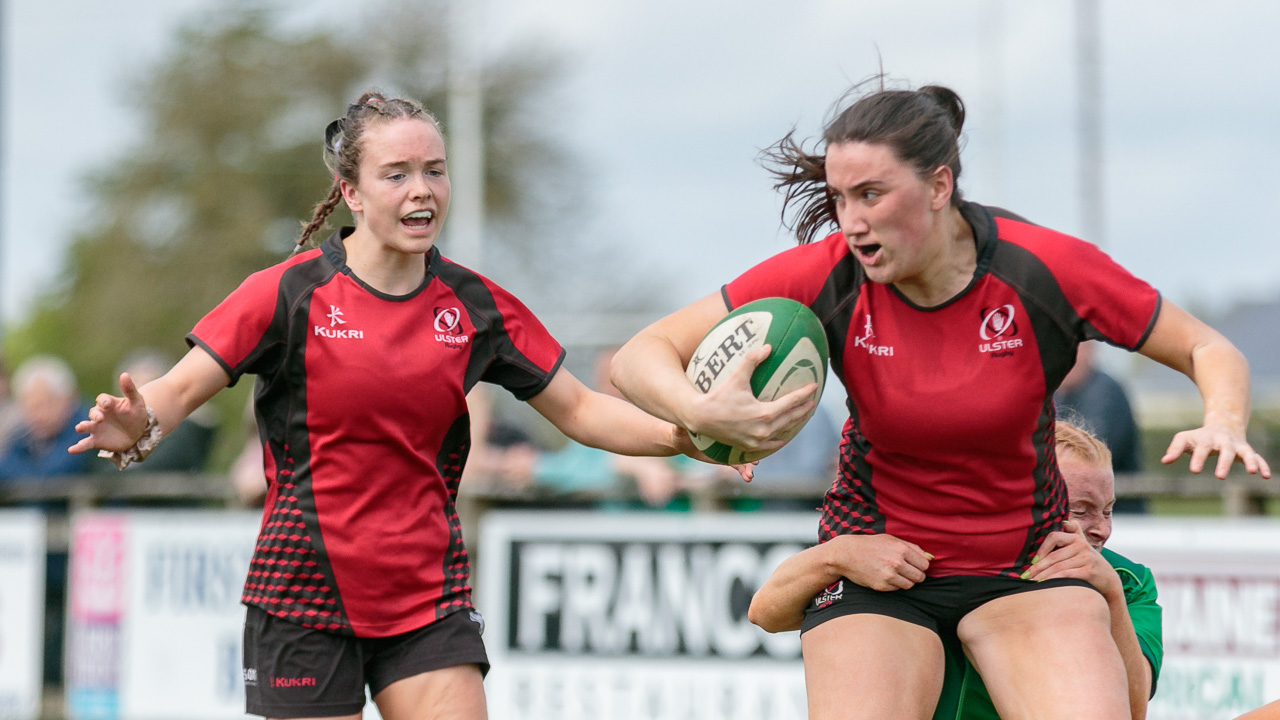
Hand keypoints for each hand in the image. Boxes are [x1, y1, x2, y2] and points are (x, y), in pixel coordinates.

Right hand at [68, 372, 149, 454]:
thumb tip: (124, 374)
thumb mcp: (137, 401)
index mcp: (109, 404)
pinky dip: (78, 447)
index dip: (104, 401)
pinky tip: (71, 450)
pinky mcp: (96, 440)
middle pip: (93, 412)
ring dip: (83, 427)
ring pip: (86, 426)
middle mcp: (100, 415)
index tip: (108, 404)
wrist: (138, 432)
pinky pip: (85, 443)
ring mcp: (96, 428)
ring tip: (80, 428)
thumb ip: (130, 389)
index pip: (102, 400)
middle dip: (95, 415)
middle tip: (99, 419)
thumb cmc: (136, 414)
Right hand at [686, 344, 817, 453]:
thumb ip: (752, 361)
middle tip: (813, 402)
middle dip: (804, 409)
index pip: (791, 402)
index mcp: (765, 413)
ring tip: (801, 416)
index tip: (814, 386)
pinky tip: (783, 436)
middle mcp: (764, 429)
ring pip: (783, 432)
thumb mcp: (736, 377)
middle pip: (791, 418)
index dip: (804, 393)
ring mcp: (757, 441)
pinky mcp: (749, 447)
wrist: (700, 418)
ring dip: (794, 423)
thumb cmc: (718, 396)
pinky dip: (779, 439)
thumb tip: (768, 346)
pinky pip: (770, 445)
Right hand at [823, 534, 931, 591]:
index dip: (921, 565)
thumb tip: (931, 558)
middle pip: (920, 577)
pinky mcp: (882, 586)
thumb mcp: (891, 539)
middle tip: (905, 571)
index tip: (914, 564)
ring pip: (910, 585)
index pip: (925, 565)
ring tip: (895, 573)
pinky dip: (894, 585)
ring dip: (905, 581)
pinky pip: (897, 589)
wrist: (846, 554)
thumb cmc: (870, 545)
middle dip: (915, 575)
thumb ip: (913, 548)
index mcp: (901, 549)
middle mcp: (897, 563)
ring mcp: (889, 576)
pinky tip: (885, 577)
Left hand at [1025, 520, 1121, 598]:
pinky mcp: (1089, 571)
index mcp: (1077, 538)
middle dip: (1037, 568)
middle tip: (1025, 576)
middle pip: (1053, 556)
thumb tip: (1065, 522)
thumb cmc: (1089, 563)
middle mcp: (1082, 546)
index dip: (1041, 549)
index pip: (1054, 537)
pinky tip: (1044, 585)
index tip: (1032, 562)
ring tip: (1031, 582)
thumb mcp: (1083, 545)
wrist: (1109, 579)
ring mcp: (1086, 558)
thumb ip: (1074, 532)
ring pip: (1058, 567)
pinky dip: (1053, 580)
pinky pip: (1066, 575)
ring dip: (1042, 576)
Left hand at [1161, 421, 1270, 479]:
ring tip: (1252, 472)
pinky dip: (1263, 465)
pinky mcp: (1247, 451)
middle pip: (1226, 450)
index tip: (1194, 470)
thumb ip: (1175, 449)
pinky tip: (1266, 476)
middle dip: (1223, 462)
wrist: (1222, 425)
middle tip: (1219, 476)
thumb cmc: (1199, 437)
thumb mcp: (1185, 439)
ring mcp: (1238, 446)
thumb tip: (1164, 460)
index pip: (1202, 448)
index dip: (1198, 458)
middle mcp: (1225, 442)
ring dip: (1250, 461)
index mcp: (1207, 439)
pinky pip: (1258, 458)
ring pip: (1246, 452)